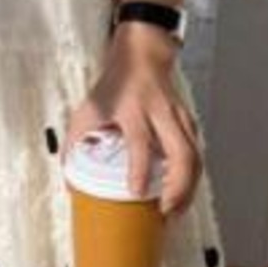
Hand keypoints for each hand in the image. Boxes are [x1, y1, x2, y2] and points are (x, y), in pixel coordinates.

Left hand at [62, 21, 203, 218]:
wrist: (141, 57)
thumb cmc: (114, 85)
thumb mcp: (88, 109)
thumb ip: (75, 144)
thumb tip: (70, 182)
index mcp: (133, 110)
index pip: (140, 142)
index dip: (139, 169)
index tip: (137, 192)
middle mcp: (160, 114)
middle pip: (181, 152)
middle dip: (179, 186)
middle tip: (167, 210)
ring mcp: (178, 118)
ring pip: (195, 156)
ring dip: (189, 187)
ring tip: (177, 210)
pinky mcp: (188, 123)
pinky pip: (197, 153)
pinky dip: (193, 176)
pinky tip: (184, 193)